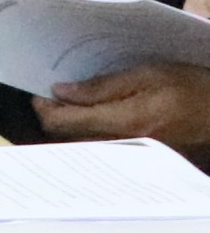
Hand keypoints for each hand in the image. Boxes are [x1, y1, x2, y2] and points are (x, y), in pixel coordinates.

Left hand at [35, 63, 209, 155]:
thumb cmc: (192, 88)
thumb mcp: (148, 75)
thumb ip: (103, 86)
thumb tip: (61, 92)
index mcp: (125, 121)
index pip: (63, 122)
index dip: (44, 106)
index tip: (40, 90)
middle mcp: (121, 144)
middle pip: (67, 135)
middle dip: (55, 114)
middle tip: (56, 92)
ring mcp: (127, 154)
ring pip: (80, 142)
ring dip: (71, 122)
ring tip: (75, 100)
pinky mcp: (134, 157)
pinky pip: (99, 145)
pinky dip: (89, 130)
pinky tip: (96, 114)